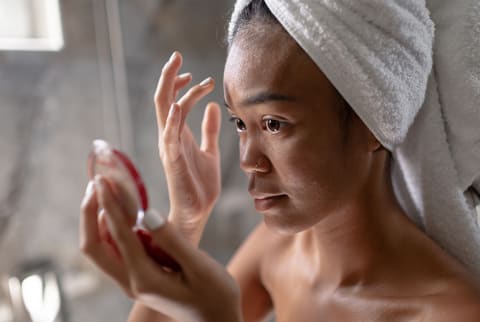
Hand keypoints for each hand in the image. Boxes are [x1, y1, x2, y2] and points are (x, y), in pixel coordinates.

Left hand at [80, 177, 240, 321]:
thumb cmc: (215, 295)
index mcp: (145, 278)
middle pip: (94, 248)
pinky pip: (117, 251)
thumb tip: (148, 214)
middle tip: (96, 184)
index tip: (103, 179)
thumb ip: (173, 241)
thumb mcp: (199, 267)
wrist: (217, 321)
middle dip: (89, 214)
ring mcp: (133, 282)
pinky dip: (113, 229)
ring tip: (106, 192)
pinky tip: (124, 213)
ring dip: (98, 221)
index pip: (119, 235)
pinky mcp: (139, 278)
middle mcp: (132, 282)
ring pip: (102, 250)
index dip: (109, 204)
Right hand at [154, 52, 220, 244]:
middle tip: (177, 55)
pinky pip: (169, 136)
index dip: (184, 85)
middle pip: (164, 99)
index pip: (175, 101)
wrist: (196, 211)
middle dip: (170, 76)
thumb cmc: (200, 184)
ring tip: (186, 73)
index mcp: (178, 133)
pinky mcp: (173, 160)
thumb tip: (215, 106)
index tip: (198, 75)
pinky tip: (178, 105)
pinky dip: (172, 119)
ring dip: (172, 89)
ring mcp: (169, 146)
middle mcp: (170, 136)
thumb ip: (210, 129)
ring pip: (164, 111)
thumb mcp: (210, 150)